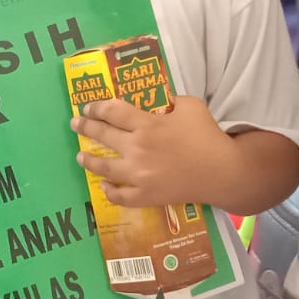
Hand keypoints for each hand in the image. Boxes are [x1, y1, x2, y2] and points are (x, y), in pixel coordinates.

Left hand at [70, 96, 225, 207]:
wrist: (222, 171)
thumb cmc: (207, 135)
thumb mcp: (190, 105)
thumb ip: (170, 101)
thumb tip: (158, 103)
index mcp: (146, 124)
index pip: (112, 112)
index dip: (97, 108)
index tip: (88, 107)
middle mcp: (137, 148)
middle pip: (103, 135)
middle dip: (85, 127)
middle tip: (75, 124)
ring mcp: (138, 175)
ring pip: (104, 167)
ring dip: (88, 161)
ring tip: (79, 157)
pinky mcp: (145, 195)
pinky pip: (120, 196)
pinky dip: (109, 191)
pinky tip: (103, 186)